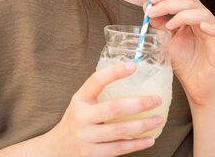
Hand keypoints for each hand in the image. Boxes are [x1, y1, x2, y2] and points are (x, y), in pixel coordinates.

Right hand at [45, 62, 163, 156]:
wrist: (56, 149)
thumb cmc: (76, 121)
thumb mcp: (81, 103)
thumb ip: (98, 93)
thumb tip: (130, 74)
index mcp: (79, 100)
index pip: (96, 81)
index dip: (114, 73)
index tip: (133, 66)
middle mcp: (81, 117)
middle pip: (114, 108)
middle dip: (139, 104)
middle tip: (157, 100)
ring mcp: (85, 137)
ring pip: (119, 131)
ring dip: (143, 125)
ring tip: (158, 119)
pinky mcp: (91, 155)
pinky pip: (118, 149)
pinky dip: (136, 144)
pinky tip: (149, 139)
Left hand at [146, 0, 214, 107]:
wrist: (197, 88)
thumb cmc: (185, 64)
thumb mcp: (168, 41)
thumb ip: (160, 24)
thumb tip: (146, 7)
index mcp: (193, 16)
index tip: (151, 0)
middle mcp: (205, 20)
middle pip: (190, 1)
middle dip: (168, 4)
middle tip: (152, 11)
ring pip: (202, 13)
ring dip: (182, 15)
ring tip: (169, 26)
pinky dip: (211, 26)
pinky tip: (201, 26)